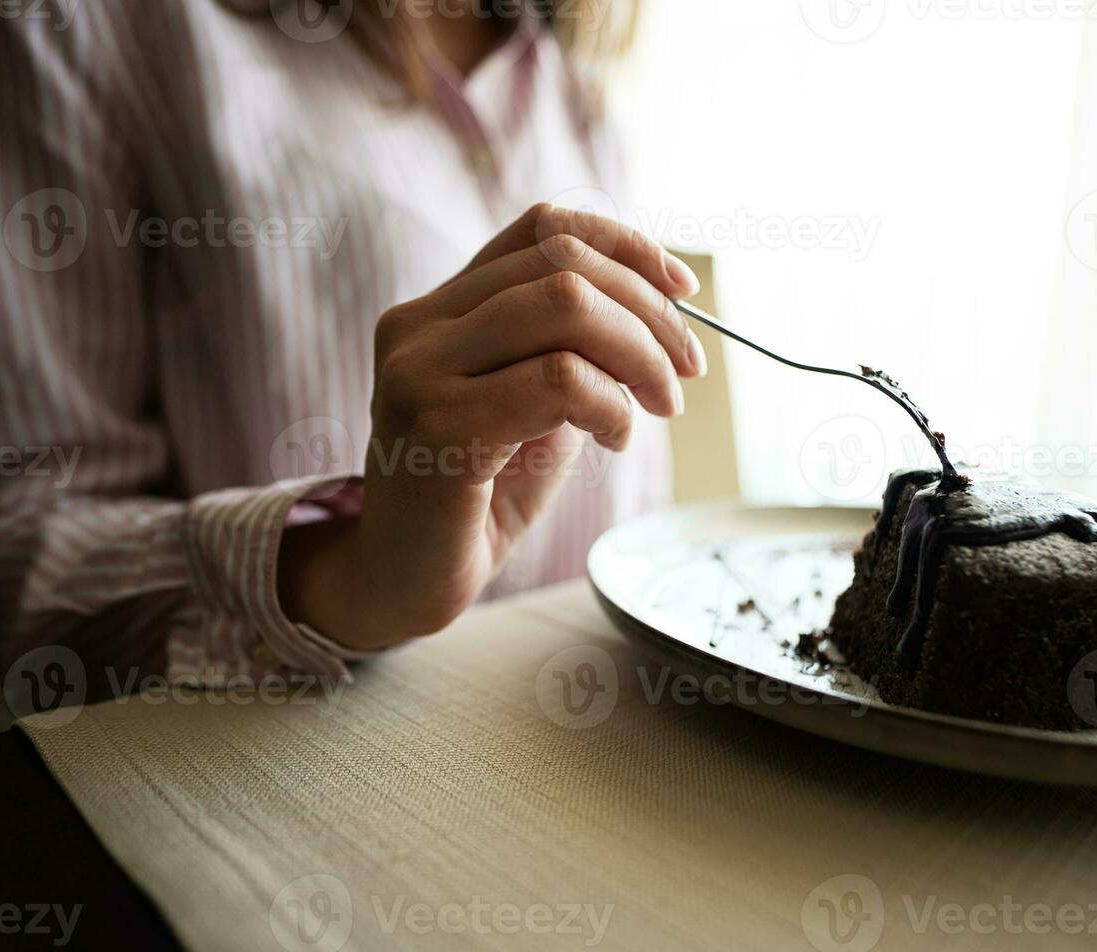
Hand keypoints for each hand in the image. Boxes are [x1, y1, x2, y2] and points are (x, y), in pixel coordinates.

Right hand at [279, 203, 704, 649]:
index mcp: (440, 307)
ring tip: (658, 405)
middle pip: (563, 264)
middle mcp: (418, 325)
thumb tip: (663, 302)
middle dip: (650, 312)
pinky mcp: (436, 425)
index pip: (542, 228)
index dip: (626, 246)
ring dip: (640, 353)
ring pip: (565, 306)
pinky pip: (558, 380)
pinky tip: (615, 440)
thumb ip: (571, 345)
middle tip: (685, 371)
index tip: (684, 292)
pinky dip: (612, 406)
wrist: (410, 579)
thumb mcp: (535, 401)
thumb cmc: (482, 494)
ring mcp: (418, 370)